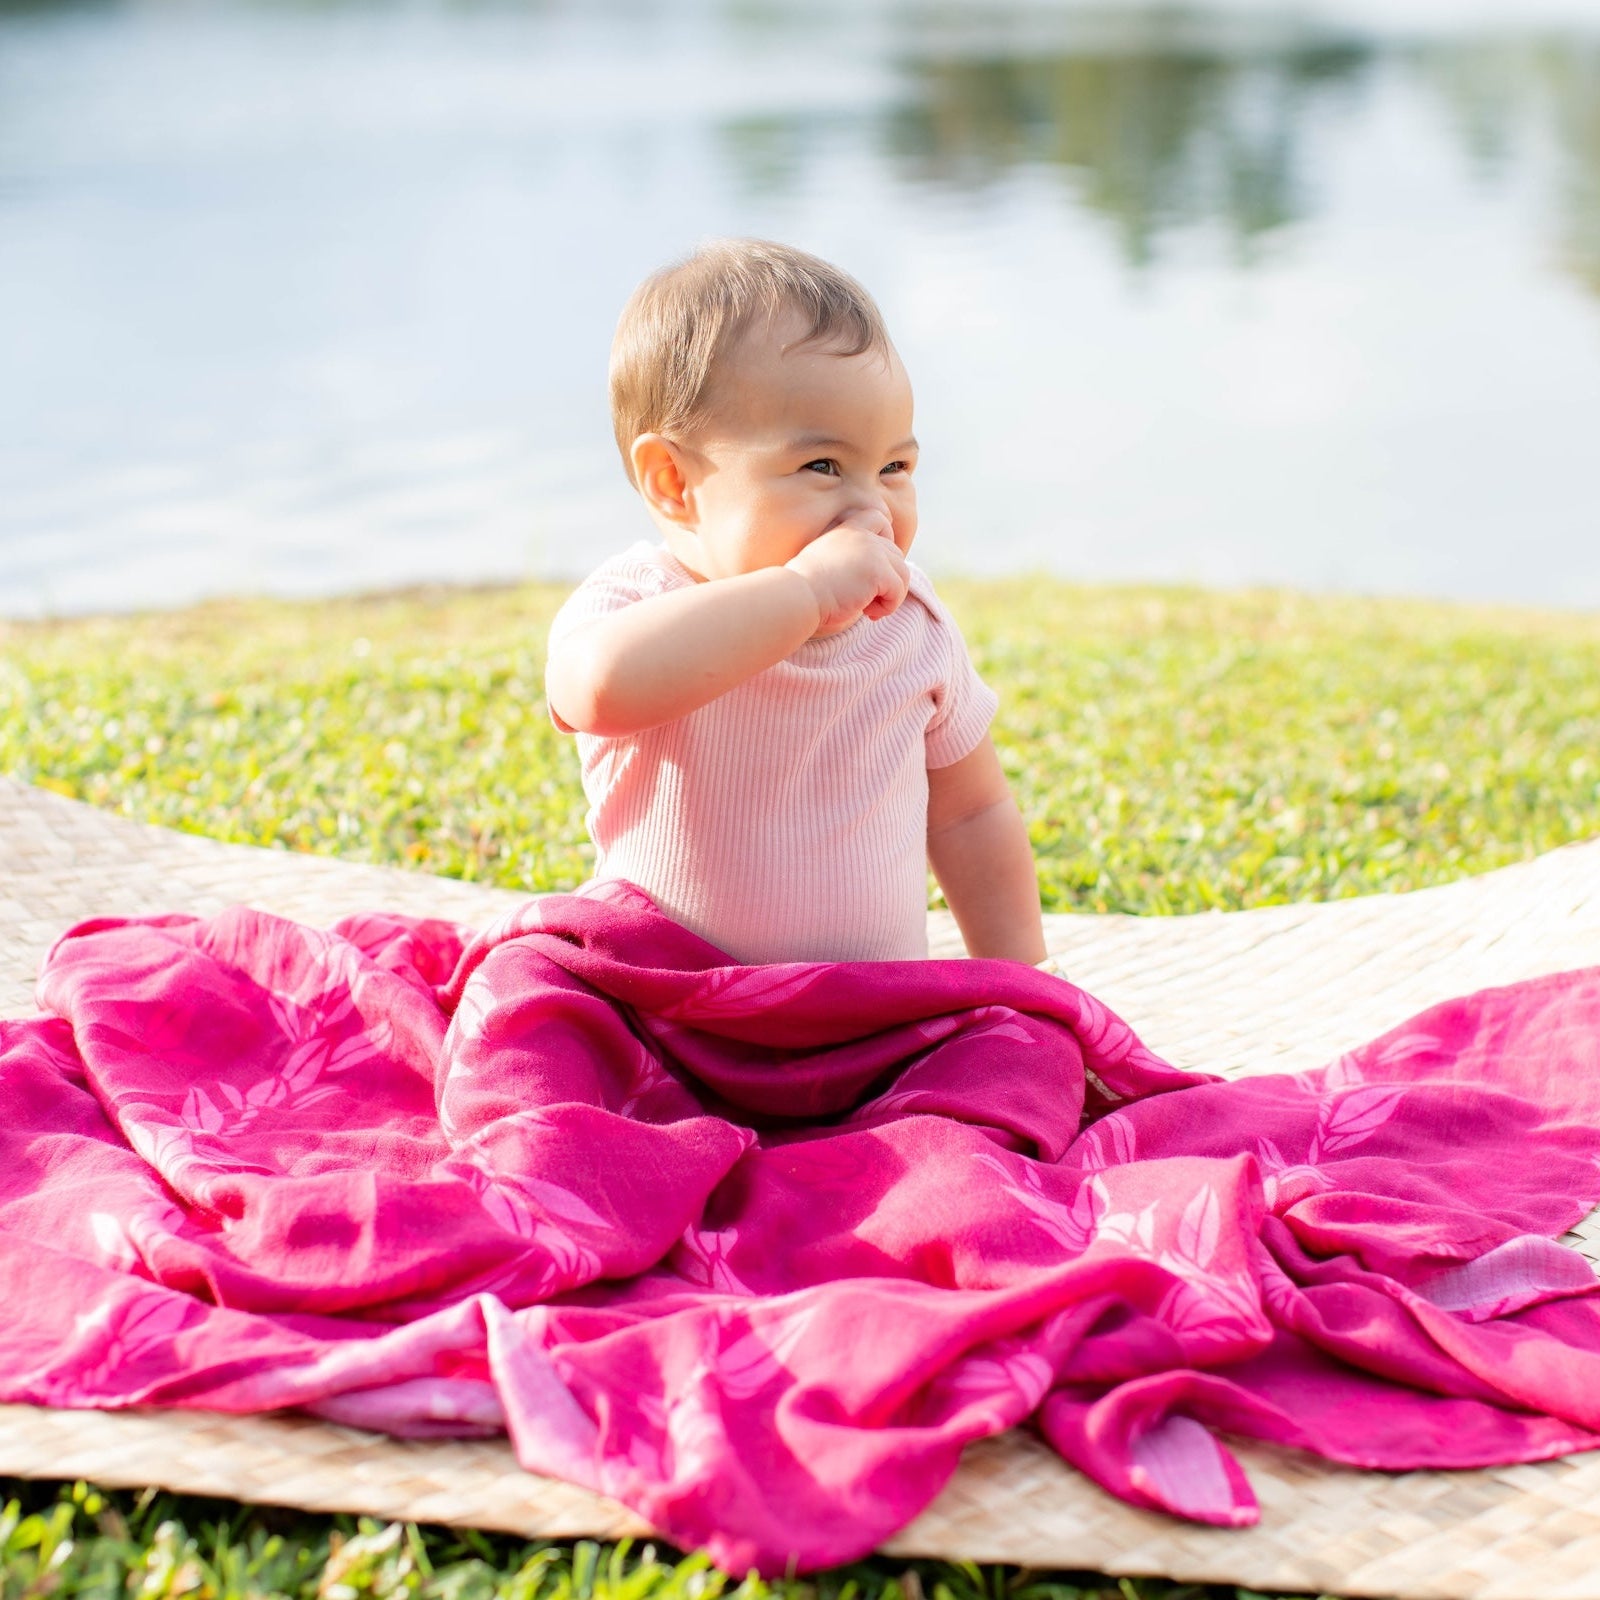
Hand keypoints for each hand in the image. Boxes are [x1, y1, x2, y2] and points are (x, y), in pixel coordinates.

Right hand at [785, 514, 909, 635]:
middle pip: (896, 554)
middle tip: (868, 601)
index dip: (887, 539)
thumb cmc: (805, 588)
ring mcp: (873, 551)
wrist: (799, 594)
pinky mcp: (879, 571)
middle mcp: (863, 536)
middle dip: (888, 580)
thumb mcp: (826, 563)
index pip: (879, 518)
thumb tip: (871, 578)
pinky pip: (898, 590)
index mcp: (847, 530)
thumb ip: (849, 559)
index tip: (876, 565)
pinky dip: (889, 606)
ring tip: (870, 609)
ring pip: (902, 573)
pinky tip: (869, 613)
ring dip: (890, 595)